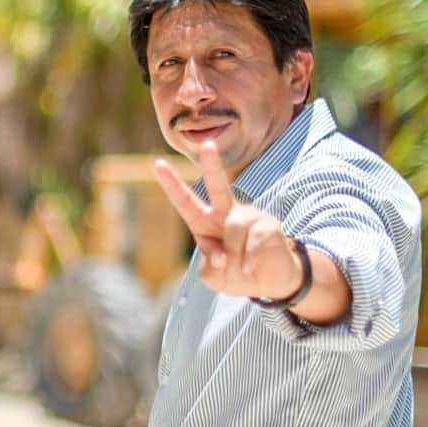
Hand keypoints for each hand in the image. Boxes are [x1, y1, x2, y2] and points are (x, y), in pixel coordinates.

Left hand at [153, 142, 303, 299]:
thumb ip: (209, 268)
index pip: (185, 201)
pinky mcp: (268, 224)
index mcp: (205, 222)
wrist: (270, 281)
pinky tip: (250, 266)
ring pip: (234, 226)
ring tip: (239, 267)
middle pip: (218, 186)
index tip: (156, 163)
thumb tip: (220, 256)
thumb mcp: (214, 277)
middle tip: (207, 145)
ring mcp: (249, 216)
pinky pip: (252, 237)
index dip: (171, 183)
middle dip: (212, 165)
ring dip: (233, 254)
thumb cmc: (237, 274)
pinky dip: (247, 258)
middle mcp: (226, 213)